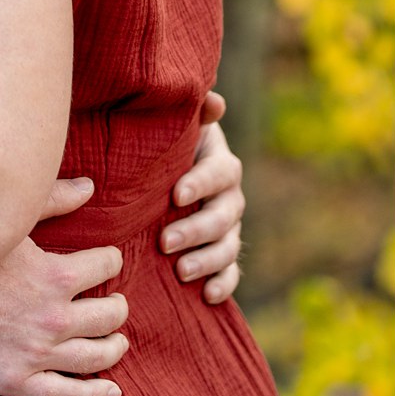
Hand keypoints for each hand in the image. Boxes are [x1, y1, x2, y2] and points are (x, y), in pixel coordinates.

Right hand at [0, 175, 127, 395]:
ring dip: (114, 346)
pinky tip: (111, 389)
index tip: (106, 261)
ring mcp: (35, 353)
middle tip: (114, 302)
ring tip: (116, 340)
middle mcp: (53, 317)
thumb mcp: (2, 223)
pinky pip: (69, 395)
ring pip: (96, 356)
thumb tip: (89, 187)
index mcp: (54, 276)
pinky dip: (96, 394)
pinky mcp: (16, 380)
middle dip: (117, 306)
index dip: (109, 260)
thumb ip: (49, 201)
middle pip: (109, 315)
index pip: (106, 266)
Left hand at [164, 93, 243, 303]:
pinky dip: (224, 283)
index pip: (220, 173)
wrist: (163, 168)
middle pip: (225, 215)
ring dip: (207, 260)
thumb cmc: (164, 142)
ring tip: (180, 271)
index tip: (175, 194)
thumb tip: (213, 99)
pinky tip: (209, 296)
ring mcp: (228, 226)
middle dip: (197, 230)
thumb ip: (193, 113)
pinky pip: (231, 270)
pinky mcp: (221, 250)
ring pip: (228, 245)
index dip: (201, 183)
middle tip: (165, 241)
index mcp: (220, 163)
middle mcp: (230, 196)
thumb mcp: (175, 124)